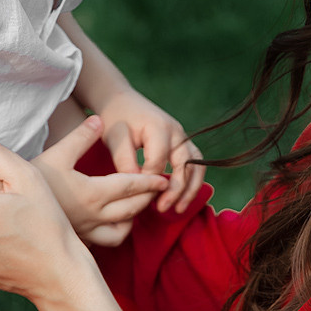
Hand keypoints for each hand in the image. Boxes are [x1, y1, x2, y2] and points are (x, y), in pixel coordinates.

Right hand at [33, 115, 167, 245]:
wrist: (5, 208)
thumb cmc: (32, 180)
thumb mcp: (57, 153)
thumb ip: (81, 136)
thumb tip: (99, 119)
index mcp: (93, 193)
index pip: (130, 187)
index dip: (149, 182)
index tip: (164, 179)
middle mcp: (93, 215)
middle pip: (132, 209)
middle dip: (147, 198)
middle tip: (157, 189)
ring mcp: (85, 231)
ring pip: (120, 231)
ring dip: (132, 219)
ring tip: (136, 207)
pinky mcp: (75, 240)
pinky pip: (102, 243)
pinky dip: (113, 234)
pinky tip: (110, 223)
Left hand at [95, 87, 204, 213]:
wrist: (121, 101)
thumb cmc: (115, 119)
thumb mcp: (114, 137)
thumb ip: (125, 161)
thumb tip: (138, 185)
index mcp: (158, 127)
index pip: (157, 161)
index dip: (148, 181)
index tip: (138, 194)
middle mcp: (176, 131)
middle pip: (185, 164)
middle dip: (177, 190)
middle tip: (162, 209)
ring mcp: (182, 136)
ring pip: (196, 164)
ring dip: (190, 188)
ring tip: (178, 209)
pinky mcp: (182, 142)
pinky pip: (194, 163)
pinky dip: (191, 180)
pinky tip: (180, 197)